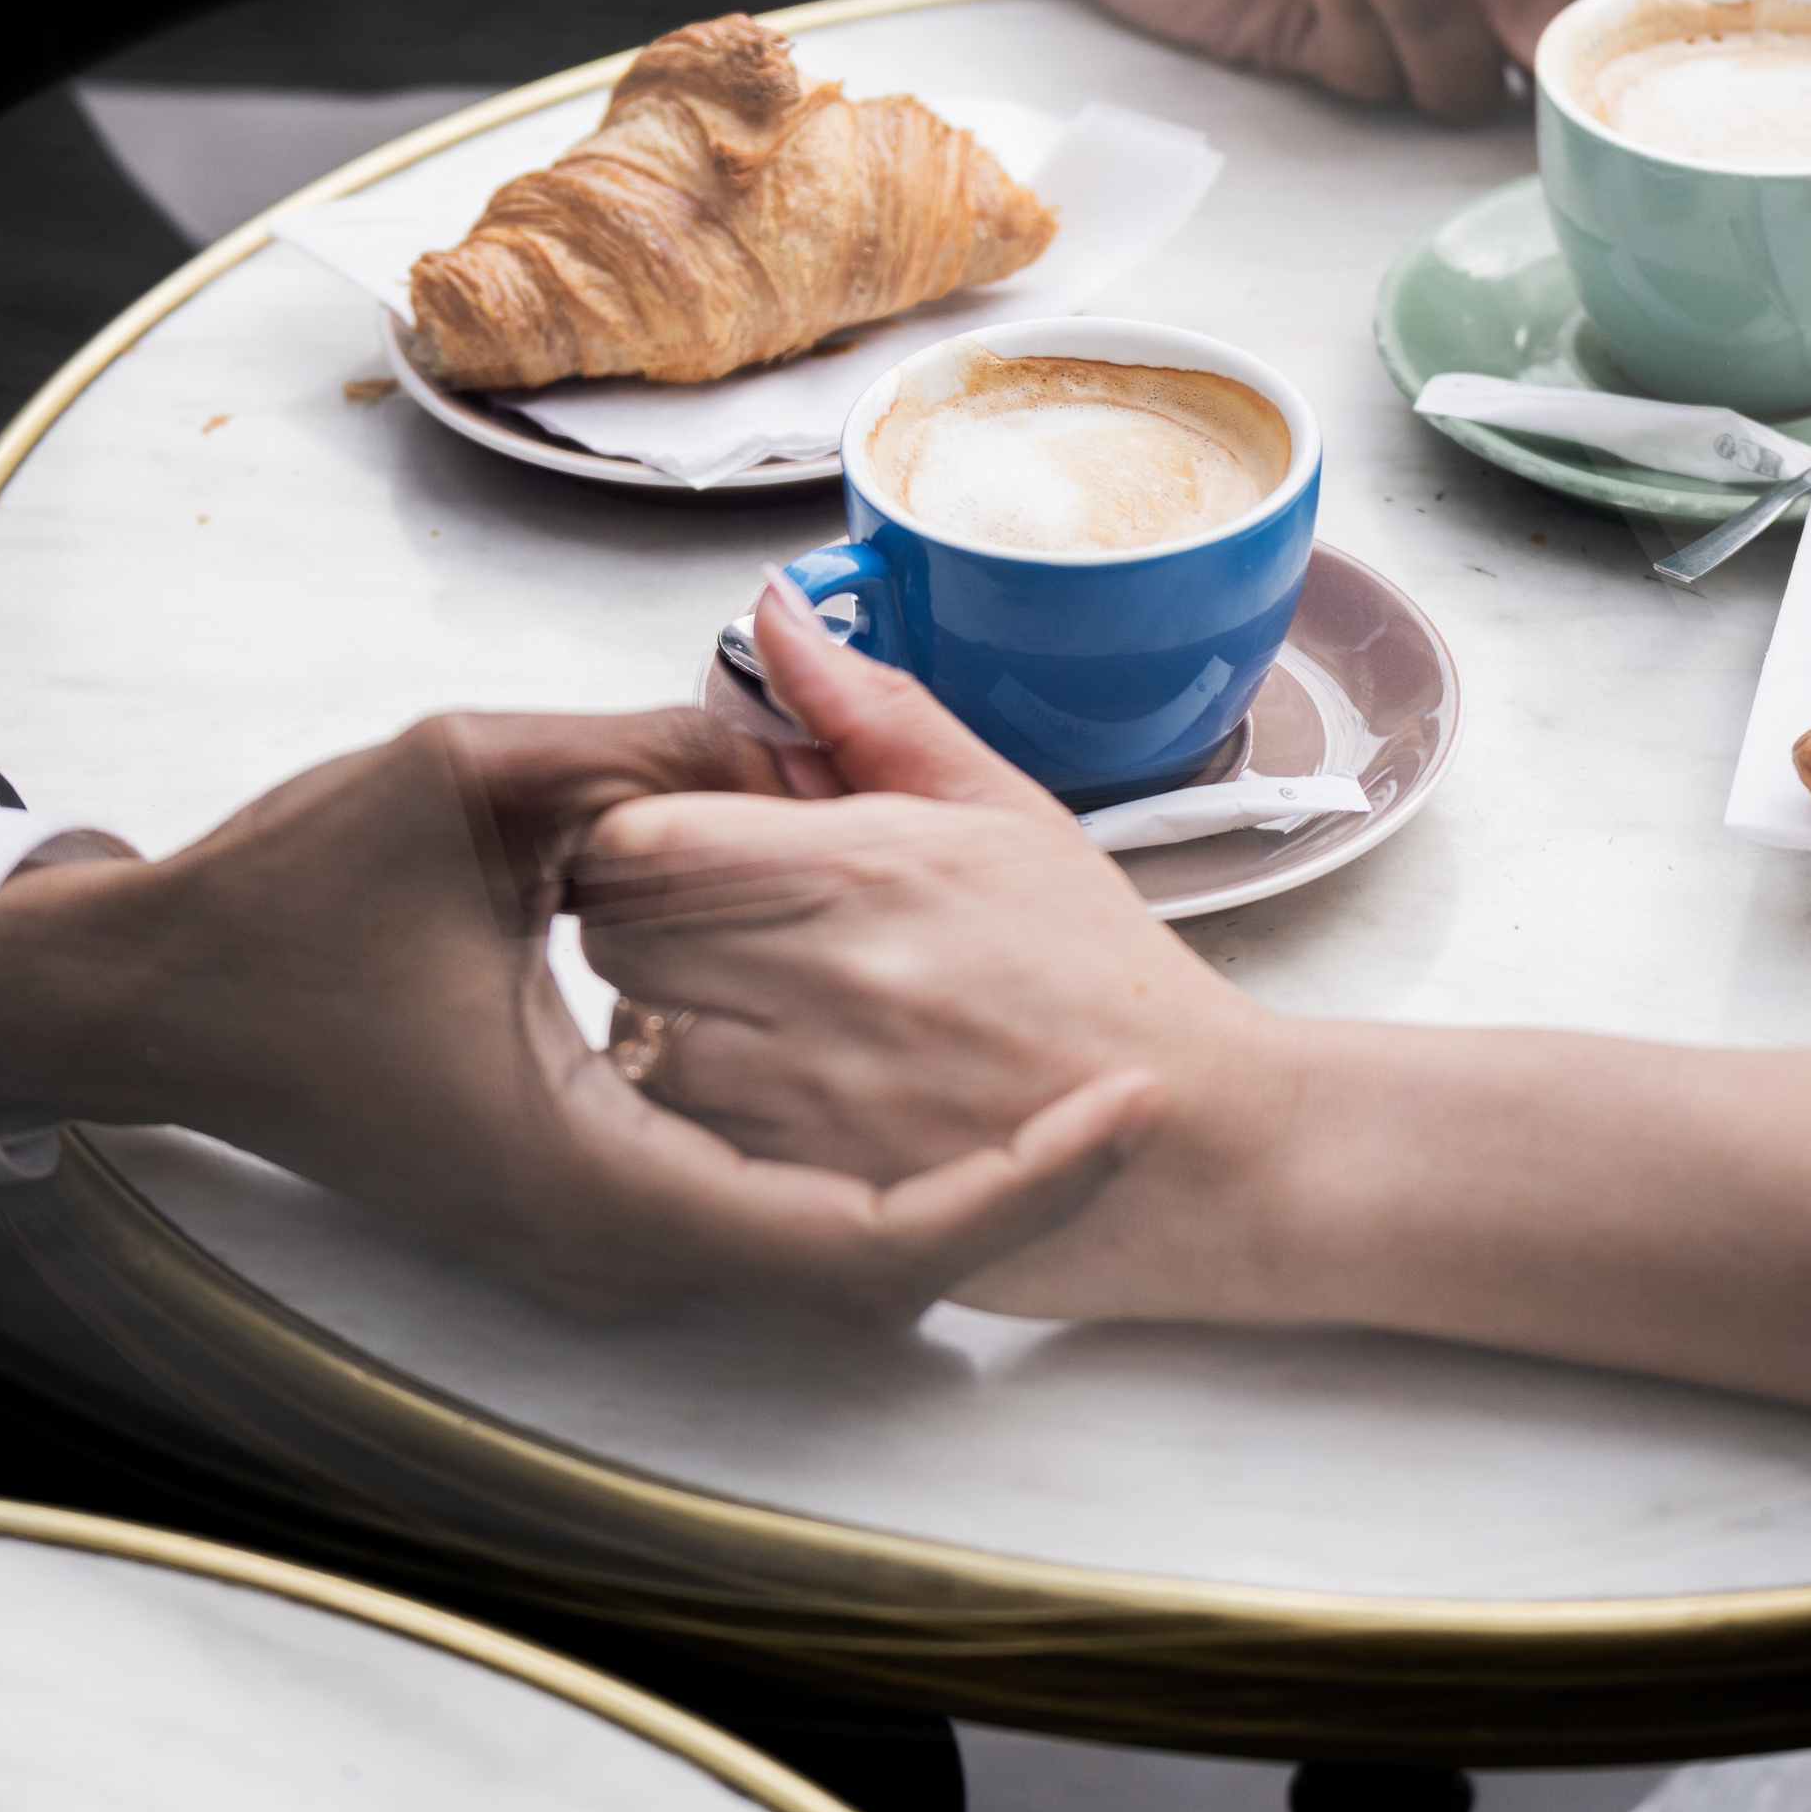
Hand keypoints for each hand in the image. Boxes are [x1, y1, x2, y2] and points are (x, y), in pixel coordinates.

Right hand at [0, 707, 1153, 1322]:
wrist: (160, 1001)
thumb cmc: (289, 906)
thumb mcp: (472, 780)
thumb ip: (650, 746)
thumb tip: (788, 707)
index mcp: (597, 1175)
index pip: (860, 1244)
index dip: (1016, 1186)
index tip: (1126, 1106)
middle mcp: (609, 1242)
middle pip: (869, 1270)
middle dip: (1017, 1193)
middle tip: (1138, 1093)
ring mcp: (595, 1235)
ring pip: (818, 1247)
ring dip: (947, 1179)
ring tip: (1073, 1086)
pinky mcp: (583, 1198)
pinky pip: (755, 1205)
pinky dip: (856, 1153)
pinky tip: (920, 1074)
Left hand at [571, 580, 1298, 1320]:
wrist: (1195, 1142)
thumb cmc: (1101, 978)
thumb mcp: (1005, 812)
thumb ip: (872, 713)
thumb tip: (780, 614)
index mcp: (857, 866)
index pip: (635, 836)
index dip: (651, 833)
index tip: (697, 842)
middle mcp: (815, 978)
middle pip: (614, 936)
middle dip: (650, 920)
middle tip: (733, 925)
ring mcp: (802, 1095)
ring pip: (637, 1040)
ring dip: (674, 1020)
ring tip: (770, 1014)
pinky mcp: (800, 1197)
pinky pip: (684, 1137)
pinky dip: (709, 1113)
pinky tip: (790, 1093)